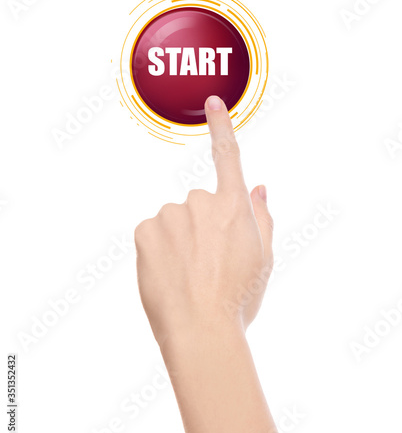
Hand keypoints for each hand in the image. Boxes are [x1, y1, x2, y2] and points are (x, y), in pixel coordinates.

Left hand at [134, 95, 273, 347]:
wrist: (202, 330)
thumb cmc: (239, 298)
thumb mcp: (264, 258)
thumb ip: (263, 216)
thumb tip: (260, 186)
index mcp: (234, 207)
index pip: (228, 157)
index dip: (221, 127)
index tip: (212, 101)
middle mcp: (201, 201)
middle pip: (199, 204)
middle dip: (202, 227)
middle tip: (208, 264)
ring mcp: (171, 214)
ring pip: (174, 220)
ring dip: (179, 239)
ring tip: (188, 274)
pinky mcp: (144, 229)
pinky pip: (153, 232)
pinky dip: (159, 248)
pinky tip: (169, 272)